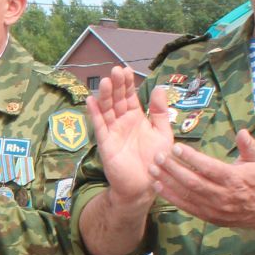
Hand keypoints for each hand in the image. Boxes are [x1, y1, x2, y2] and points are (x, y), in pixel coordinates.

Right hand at [87, 66, 173, 204]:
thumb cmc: (156, 160)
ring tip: (106, 81)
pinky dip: (94, 113)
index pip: (130, 96)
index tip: (127, 70)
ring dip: (106, 95)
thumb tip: (159, 88)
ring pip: (107, 109)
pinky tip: (91, 100)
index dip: (128, 84)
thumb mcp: (163, 133)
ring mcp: (113, 131)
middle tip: (116, 70)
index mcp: (136, 118)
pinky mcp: (106, 143)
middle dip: (117, 85)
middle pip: (118, 99)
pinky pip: (99, 125)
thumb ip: (160, 112)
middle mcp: (123, 122)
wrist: (146, 185)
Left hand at [152, 130, 254, 227]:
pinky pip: (185, 206)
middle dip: (173, 169)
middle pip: (193, 182)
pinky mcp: (207, 216)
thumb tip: (241, 131)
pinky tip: (157, 185)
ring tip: (152, 169)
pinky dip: (170, 196)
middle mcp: (222, 194)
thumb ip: (249, 145)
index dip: (192, 158)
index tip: (177, 147)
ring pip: (186, 194)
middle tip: (158, 156)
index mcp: (233, 179)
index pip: (209, 168)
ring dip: (167, 181)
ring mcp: (213, 207)